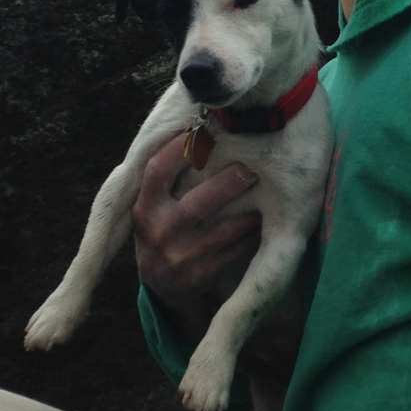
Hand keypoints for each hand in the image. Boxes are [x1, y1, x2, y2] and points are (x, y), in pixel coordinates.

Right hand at [132, 135, 260, 324]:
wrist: (162, 284)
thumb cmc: (164, 228)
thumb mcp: (154, 205)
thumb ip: (170, 177)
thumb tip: (202, 126)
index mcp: (144, 208)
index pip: (158, 171)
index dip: (181, 149)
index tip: (206, 129)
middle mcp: (157, 232)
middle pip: (198, 204)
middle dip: (229, 184)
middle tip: (251, 167)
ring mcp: (178, 258)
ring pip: (224, 230)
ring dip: (249, 212)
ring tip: (266, 193)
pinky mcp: (199, 277)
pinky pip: (235, 252)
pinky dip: (252, 236)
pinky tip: (263, 221)